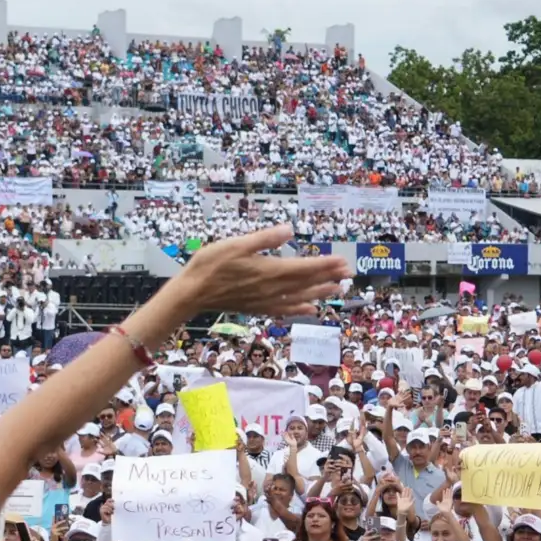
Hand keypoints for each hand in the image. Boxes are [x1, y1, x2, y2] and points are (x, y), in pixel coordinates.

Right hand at [165, 227, 347, 319]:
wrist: (192, 293)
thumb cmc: (211, 264)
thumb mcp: (236, 244)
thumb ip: (264, 239)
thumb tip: (289, 230)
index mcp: (269, 270)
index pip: (305, 267)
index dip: (325, 265)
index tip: (342, 261)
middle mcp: (272, 288)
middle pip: (306, 283)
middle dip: (328, 277)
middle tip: (348, 273)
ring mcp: (266, 300)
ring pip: (300, 297)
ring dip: (320, 293)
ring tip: (337, 290)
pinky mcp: (258, 308)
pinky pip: (285, 310)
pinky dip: (300, 309)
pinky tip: (310, 309)